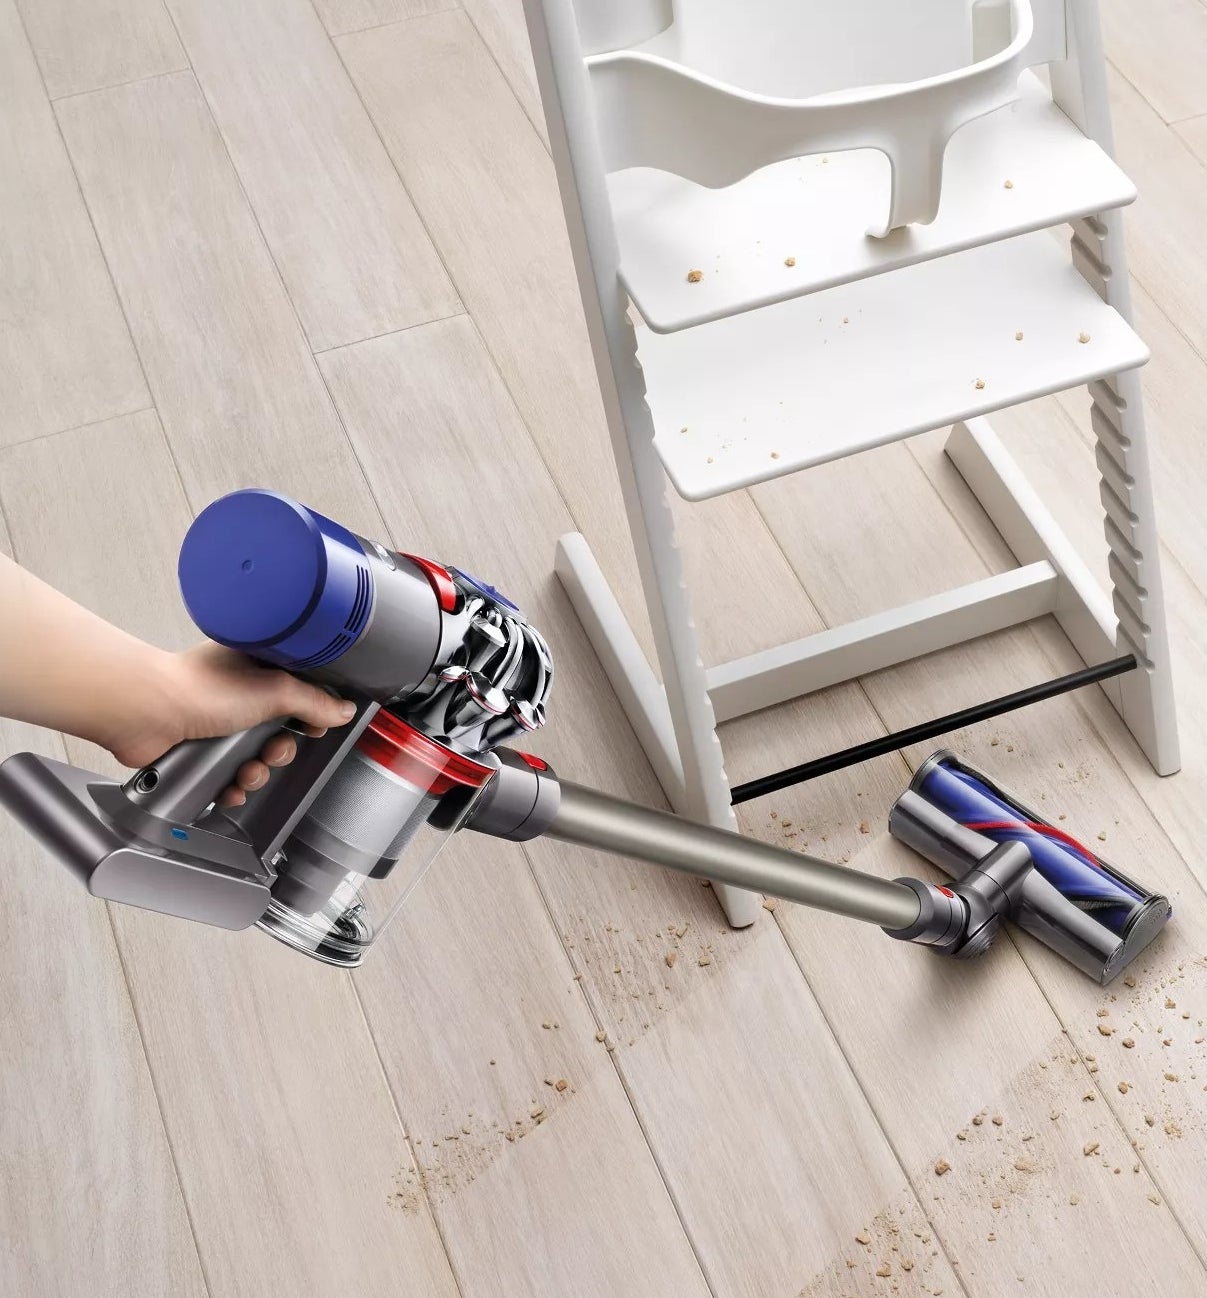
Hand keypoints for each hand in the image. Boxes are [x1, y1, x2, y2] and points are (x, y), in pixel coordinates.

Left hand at [106, 643, 356, 805]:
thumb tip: (342, 710)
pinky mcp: (200, 749)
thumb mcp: (274, 689)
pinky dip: (231, 786)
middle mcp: (239, 693)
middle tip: (272, 750)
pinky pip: (228, 776)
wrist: (147, 712)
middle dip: (279, 751)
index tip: (313, 727)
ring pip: (255, 758)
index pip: (300, 692)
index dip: (310, 715)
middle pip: (279, 733)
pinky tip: (228, 785)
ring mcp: (218, 722)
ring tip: (245, 770)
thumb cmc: (198, 687)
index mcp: (259, 667)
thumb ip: (314, 702)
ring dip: (255, 772)